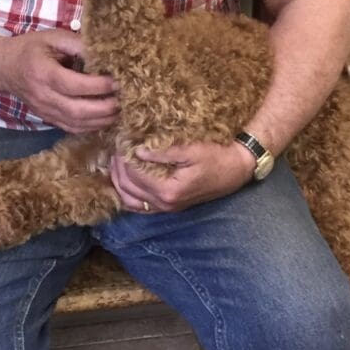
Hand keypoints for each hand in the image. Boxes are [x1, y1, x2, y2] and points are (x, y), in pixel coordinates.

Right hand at [2, 29, 118, 133]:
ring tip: (118, 110)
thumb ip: (78, 44)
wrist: (4, 67)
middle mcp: (42, 95)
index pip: (73, 85)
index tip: (116, 81)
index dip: (97, 86)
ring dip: (100, 120)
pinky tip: (104, 118)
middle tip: (122, 100)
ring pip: (75, 124)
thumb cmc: (31, 48)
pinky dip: (91, 126)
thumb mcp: (53, 37)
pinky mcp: (46, 118)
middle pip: (76, 110)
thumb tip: (105, 53)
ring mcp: (43, 110)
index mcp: (42, 72)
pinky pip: (71, 128)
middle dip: (103, 108)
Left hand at [110, 140, 255, 213]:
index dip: (123, 158)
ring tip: (115, 162)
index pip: (134, 175)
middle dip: (117, 168)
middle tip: (114, 149)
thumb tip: (137, 151)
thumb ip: (163, 153)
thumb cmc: (216, 157)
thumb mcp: (191, 150)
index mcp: (168, 191)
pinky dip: (127, 195)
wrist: (235, 170)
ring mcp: (166, 208)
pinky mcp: (169, 206)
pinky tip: (124, 181)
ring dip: (118, 182)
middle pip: (127, 189)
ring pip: (129, 201)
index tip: (120, 141)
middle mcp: (164, 204)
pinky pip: (139, 207)